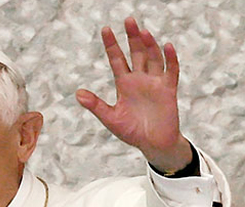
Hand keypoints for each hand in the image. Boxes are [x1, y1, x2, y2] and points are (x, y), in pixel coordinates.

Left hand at [76, 17, 191, 171]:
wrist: (153, 144)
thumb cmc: (131, 131)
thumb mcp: (110, 118)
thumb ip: (96, 105)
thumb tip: (78, 93)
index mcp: (124, 84)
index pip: (117, 59)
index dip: (111, 45)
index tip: (105, 29)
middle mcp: (140, 79)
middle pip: (136, 53)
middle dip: (132, 38)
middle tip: (128, 20)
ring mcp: (155, 83)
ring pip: (153, 58)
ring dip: (149, 45)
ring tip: (143, 32)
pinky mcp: (168, 90)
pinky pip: (171, 71)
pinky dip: (171, 59)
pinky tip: (167, 46)